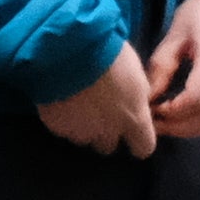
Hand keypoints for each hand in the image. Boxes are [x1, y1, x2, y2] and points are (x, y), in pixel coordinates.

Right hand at [40, 44, 157, 156]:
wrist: (69, 51)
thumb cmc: (111, 56)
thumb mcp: (137, 76)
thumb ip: (137, 98)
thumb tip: (136, 105)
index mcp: (134, 119)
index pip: (143, 148)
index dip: (139, 142)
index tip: (133, 135)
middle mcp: (108, 132)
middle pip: (108, 147)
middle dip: (105, 135)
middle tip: (99, 115)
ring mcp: (80, 131)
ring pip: (83, 139)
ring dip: (82, 128)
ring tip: (77, 106)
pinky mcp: (56, 126)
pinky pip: (62, 129)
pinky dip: (63, 120)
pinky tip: (61, 102)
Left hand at [146, 0, 199, 136]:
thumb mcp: (174, 36)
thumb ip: (161, 69)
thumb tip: (147, 101)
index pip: (196, 100)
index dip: (172, 113)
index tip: (152, 112)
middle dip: (181, 126)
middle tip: (157, 124)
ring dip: (195, 127)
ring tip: (171, 123)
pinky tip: (189, 114)